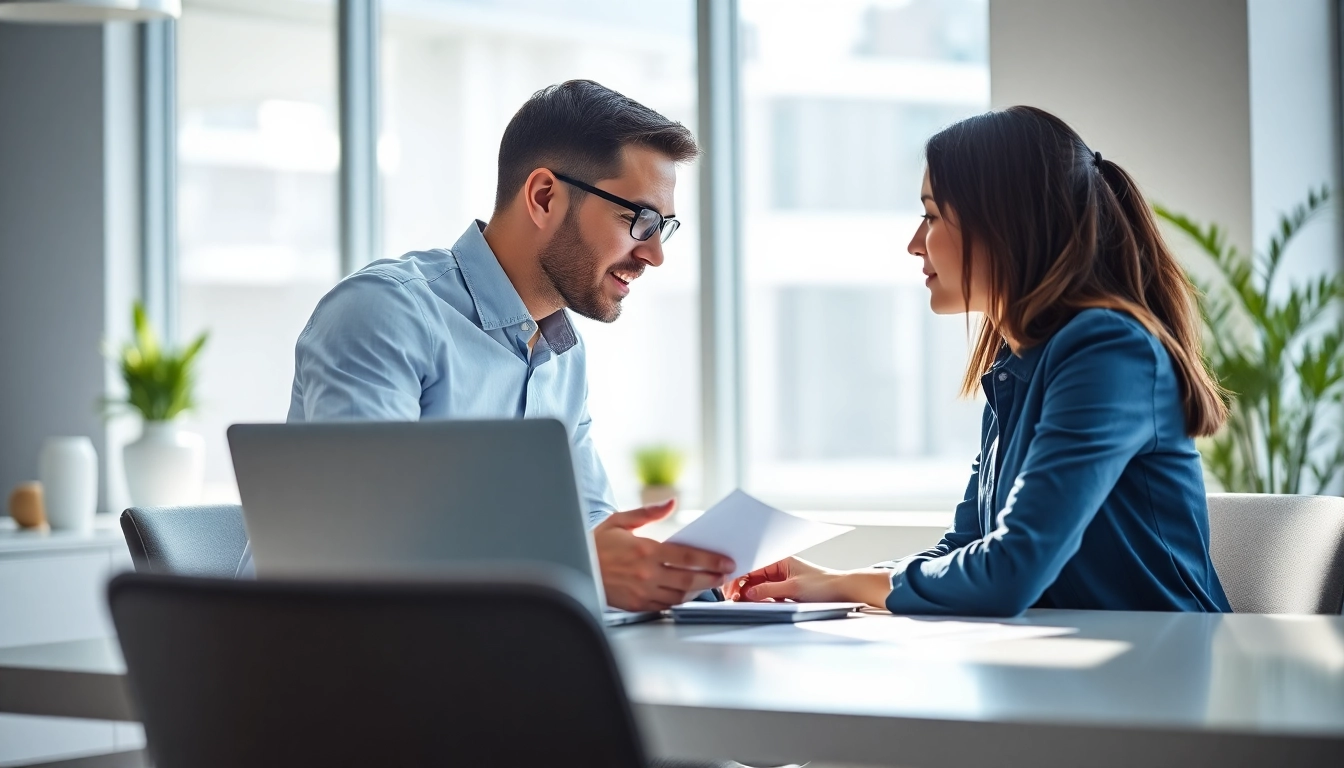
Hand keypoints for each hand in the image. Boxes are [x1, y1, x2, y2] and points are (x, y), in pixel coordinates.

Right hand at [593, 500, 735, 611]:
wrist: (573, 566)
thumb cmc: (596, 544)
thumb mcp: (619, 521)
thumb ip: (648, 512)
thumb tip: (670, 502)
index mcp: (645, 550)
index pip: (688, 556)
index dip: (711, 560)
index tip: (726, 561)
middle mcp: (646, 573)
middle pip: (689, 578)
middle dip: (712, 577)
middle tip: (725, 574)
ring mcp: (641, 591)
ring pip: (679, 594)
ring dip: (698, 589)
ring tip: (709, 582)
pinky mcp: (636, 604)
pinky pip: (665, 604)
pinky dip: (678, 599)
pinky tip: (686, 592)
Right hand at [728, 557, 892, 607]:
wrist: (844, 591)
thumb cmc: (824, 584)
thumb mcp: (793, 588)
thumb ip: (768, 590)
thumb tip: (748, 593)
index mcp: (779, 560)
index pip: (751, 565)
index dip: (738, 577)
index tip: (730, 589)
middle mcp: (778, 568)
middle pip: (751, 576)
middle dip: (740, 586)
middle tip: (733, 599)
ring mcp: (780, 580)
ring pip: (756, 586)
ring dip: (748, 594)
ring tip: (740, 602)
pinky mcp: (784, 591)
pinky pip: (765, 594)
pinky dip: (758, 600)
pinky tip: (752, 604)